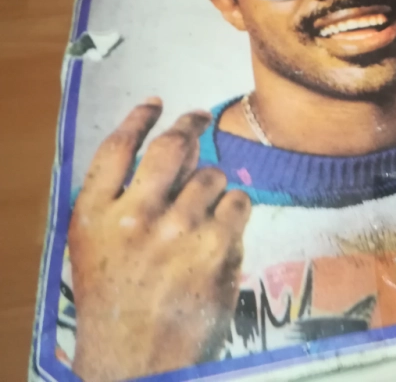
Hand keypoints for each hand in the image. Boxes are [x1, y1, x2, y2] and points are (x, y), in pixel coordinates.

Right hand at [68, 98, 250, 381]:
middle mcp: (133, 216)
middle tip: (200, 116)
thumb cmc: (119, 310)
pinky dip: (236, 211)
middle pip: (170, 147)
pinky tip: (223, 233)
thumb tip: (165, 163)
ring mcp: (176, 229)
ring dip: (213, 187)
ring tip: (204, 217)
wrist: (139, 364)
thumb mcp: (96, 253)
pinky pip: (238, 202)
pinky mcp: (216, 245)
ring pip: (211, 175)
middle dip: (189, 123)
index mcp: (93, 216)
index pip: (116, 148)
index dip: (138, 118)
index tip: (155, 104)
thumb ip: (118, 206)